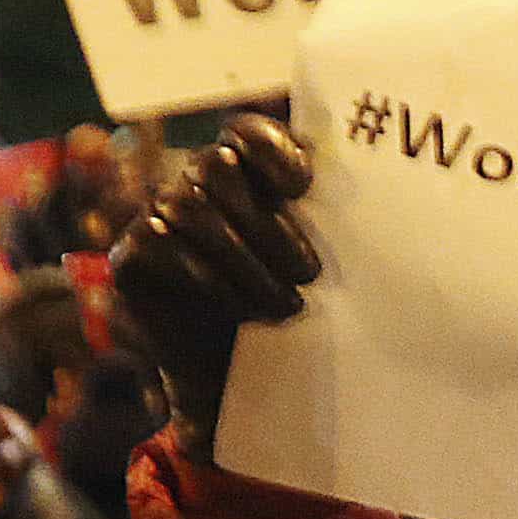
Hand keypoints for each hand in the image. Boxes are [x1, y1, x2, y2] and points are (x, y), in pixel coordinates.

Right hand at [112, 113, 317, 457]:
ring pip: (190, 204)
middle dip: (268, 222)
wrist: (235, 387)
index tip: (302, 186)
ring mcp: (156, 218)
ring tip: (285, 304)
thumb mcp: (312, 270)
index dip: (270, 147)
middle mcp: (194, 188)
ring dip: (244, 257)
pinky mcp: (130, 258)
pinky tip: (241, 310)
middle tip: (311, 273)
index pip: (245, 131)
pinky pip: (159, 244)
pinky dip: (207, 278)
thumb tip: (386, 196)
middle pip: (216, 166)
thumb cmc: (286, 318)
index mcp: (243, 178)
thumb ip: (328, 228)